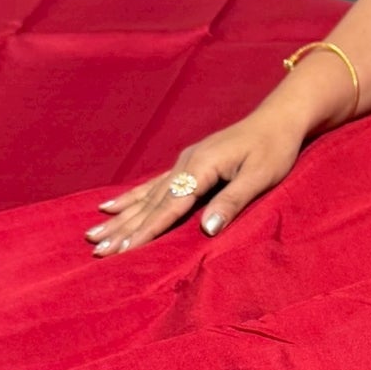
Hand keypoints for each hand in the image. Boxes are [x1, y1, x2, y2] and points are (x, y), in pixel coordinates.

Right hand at [86, 107, 303, 254]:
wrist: (278, 119)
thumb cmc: (275, 149)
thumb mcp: (261, 177)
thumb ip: (232, 201)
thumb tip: (206, 230)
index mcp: (202, 166)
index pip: (170, 206)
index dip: (146, 230)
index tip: (123, 250)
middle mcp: (186, 163)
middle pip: (150, 203)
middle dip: (123, 229)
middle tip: (97, 250)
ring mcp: (184, 163)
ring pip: (146, 196)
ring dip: (120, 218)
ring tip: (92, 235)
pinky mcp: (187, 164)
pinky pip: (152, 186)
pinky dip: (130, 199)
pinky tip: (109, 208)